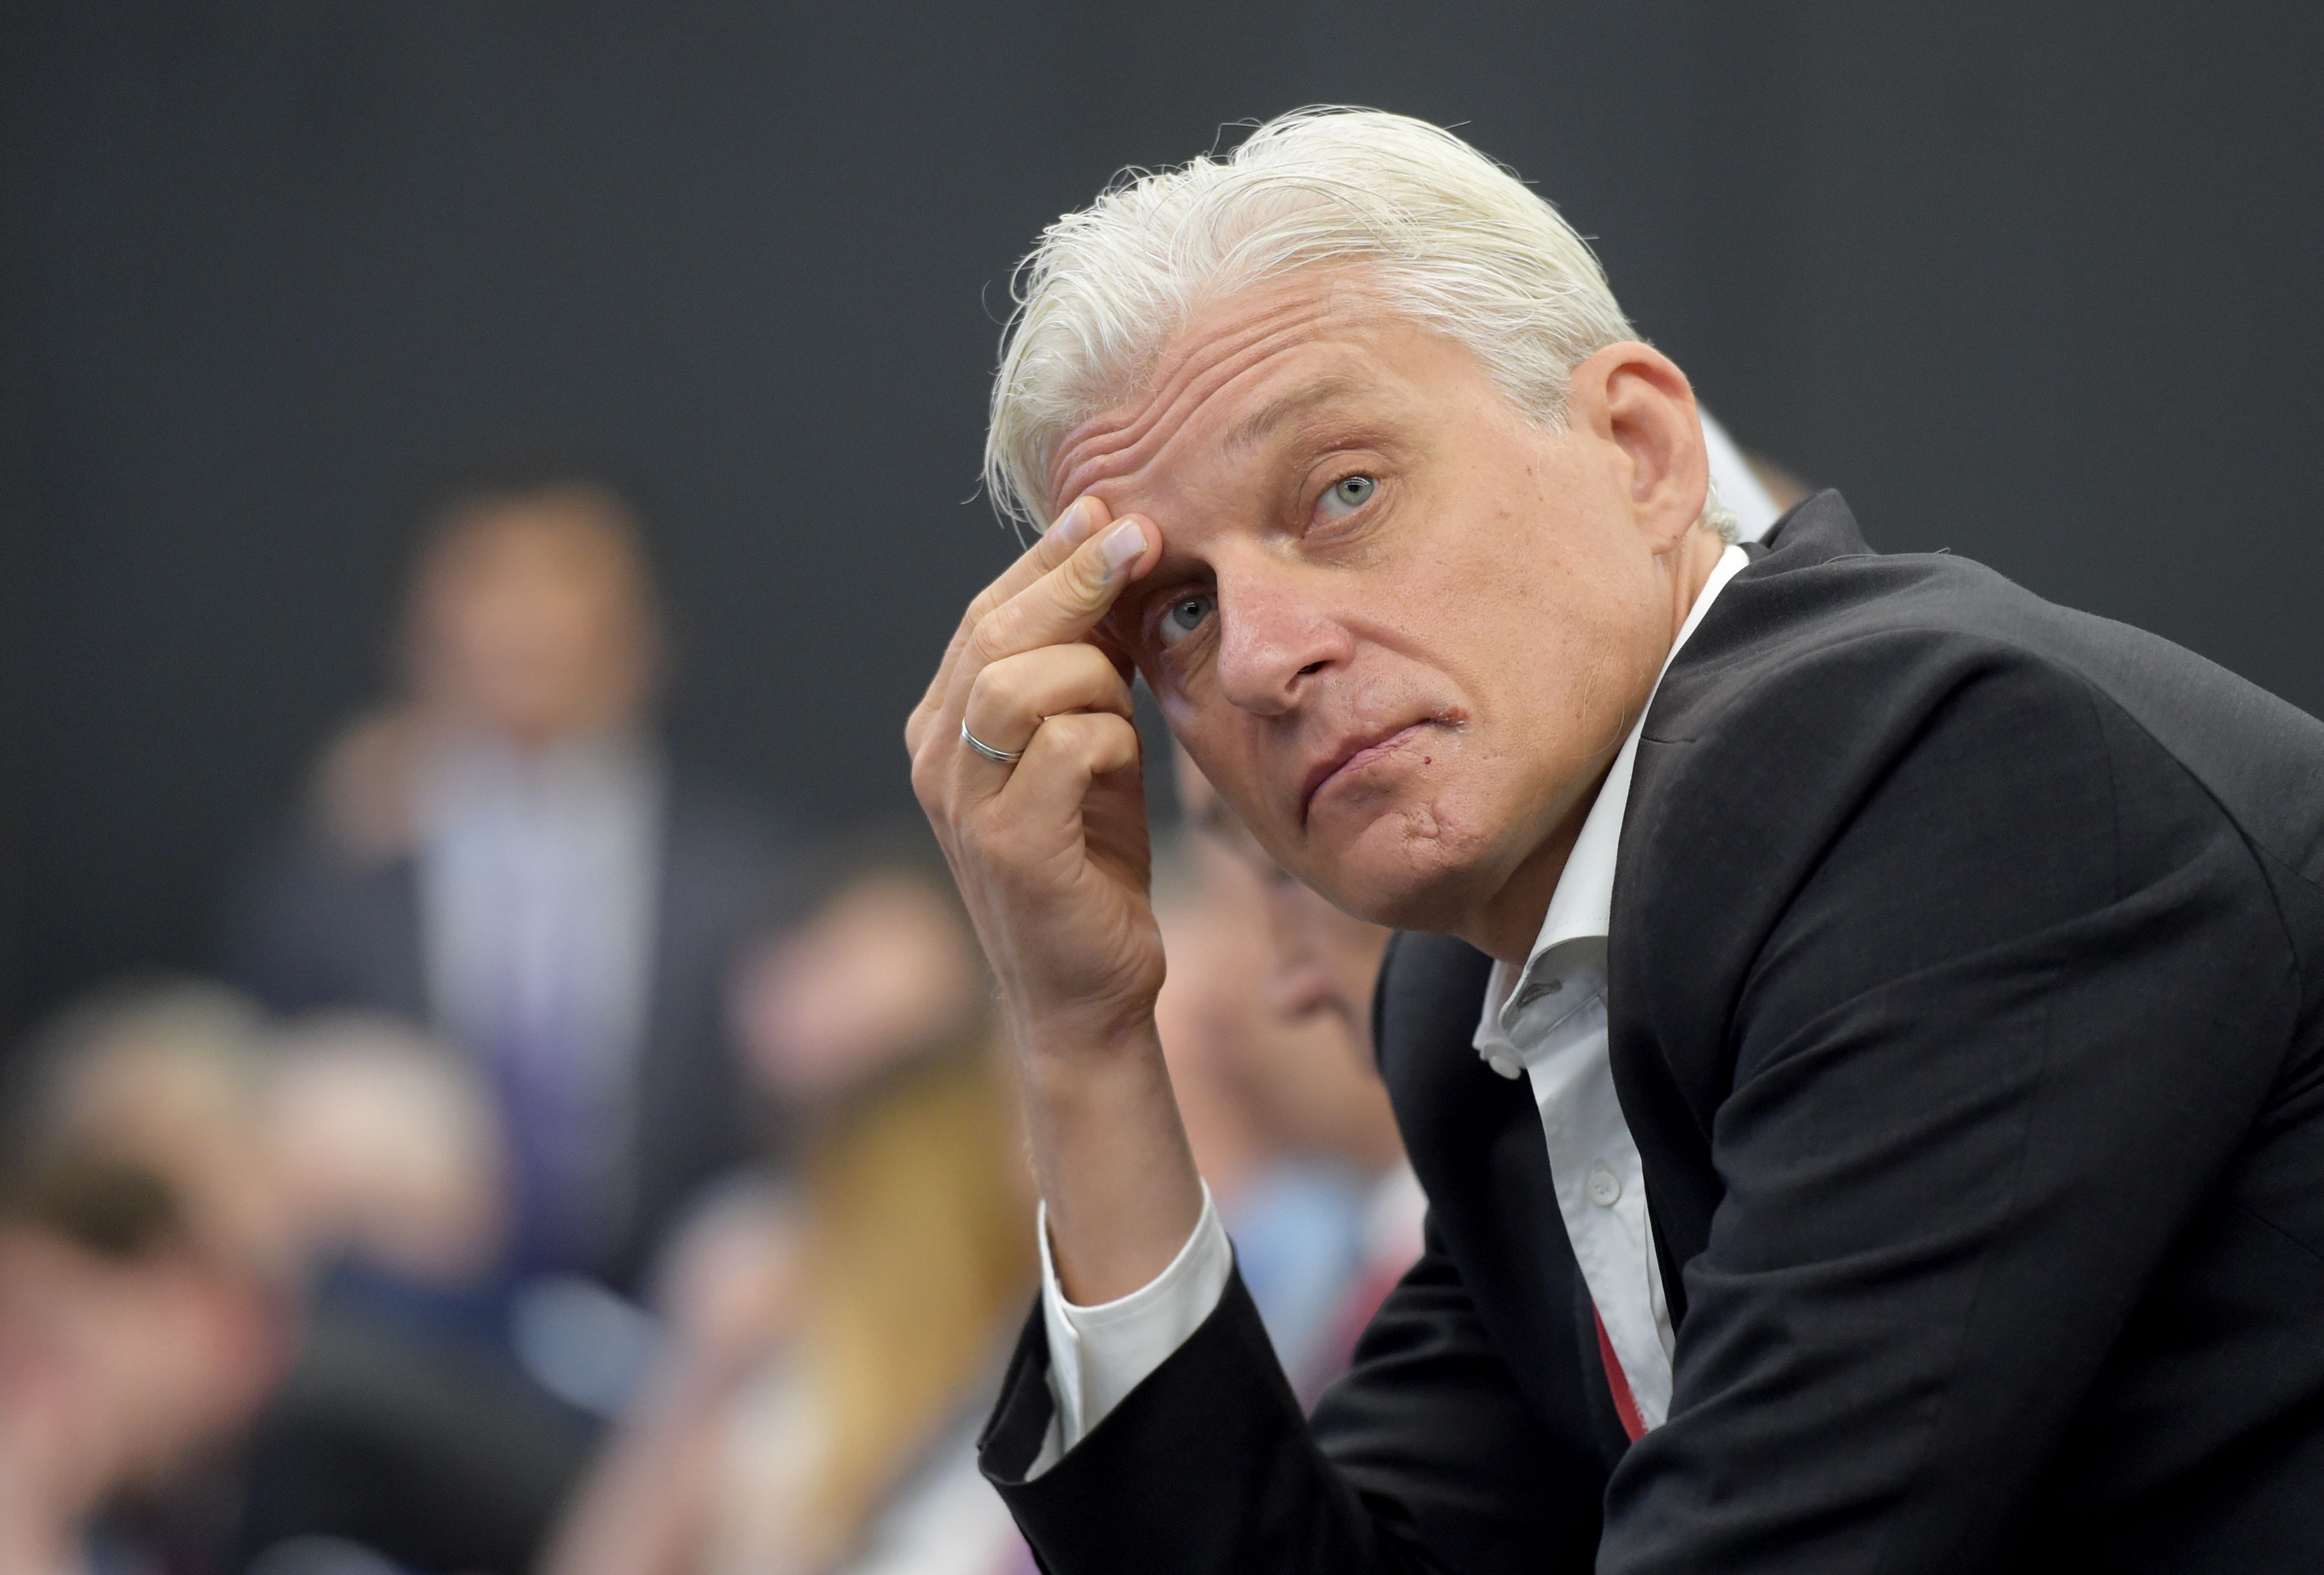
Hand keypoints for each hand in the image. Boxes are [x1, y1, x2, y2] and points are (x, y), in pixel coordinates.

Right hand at [907, 494, 1161, 1048]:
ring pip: (1020, 680)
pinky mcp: (1009, 848)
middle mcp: (935, 758)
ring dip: (1093, 673)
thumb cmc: (1092, 863)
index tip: (1111, 511)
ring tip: (1128, 706)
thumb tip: (1116, 564)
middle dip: (1075, 575)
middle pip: (995, 632)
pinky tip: (1124, 762)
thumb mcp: (1087, 750)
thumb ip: (1085, 672)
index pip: (987, 615)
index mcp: (942, 727)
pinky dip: (1109, 738)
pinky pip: (1064, 747)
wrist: (1088, 992)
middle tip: (1143, 536)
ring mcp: (963, 804)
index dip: (1048, 558)